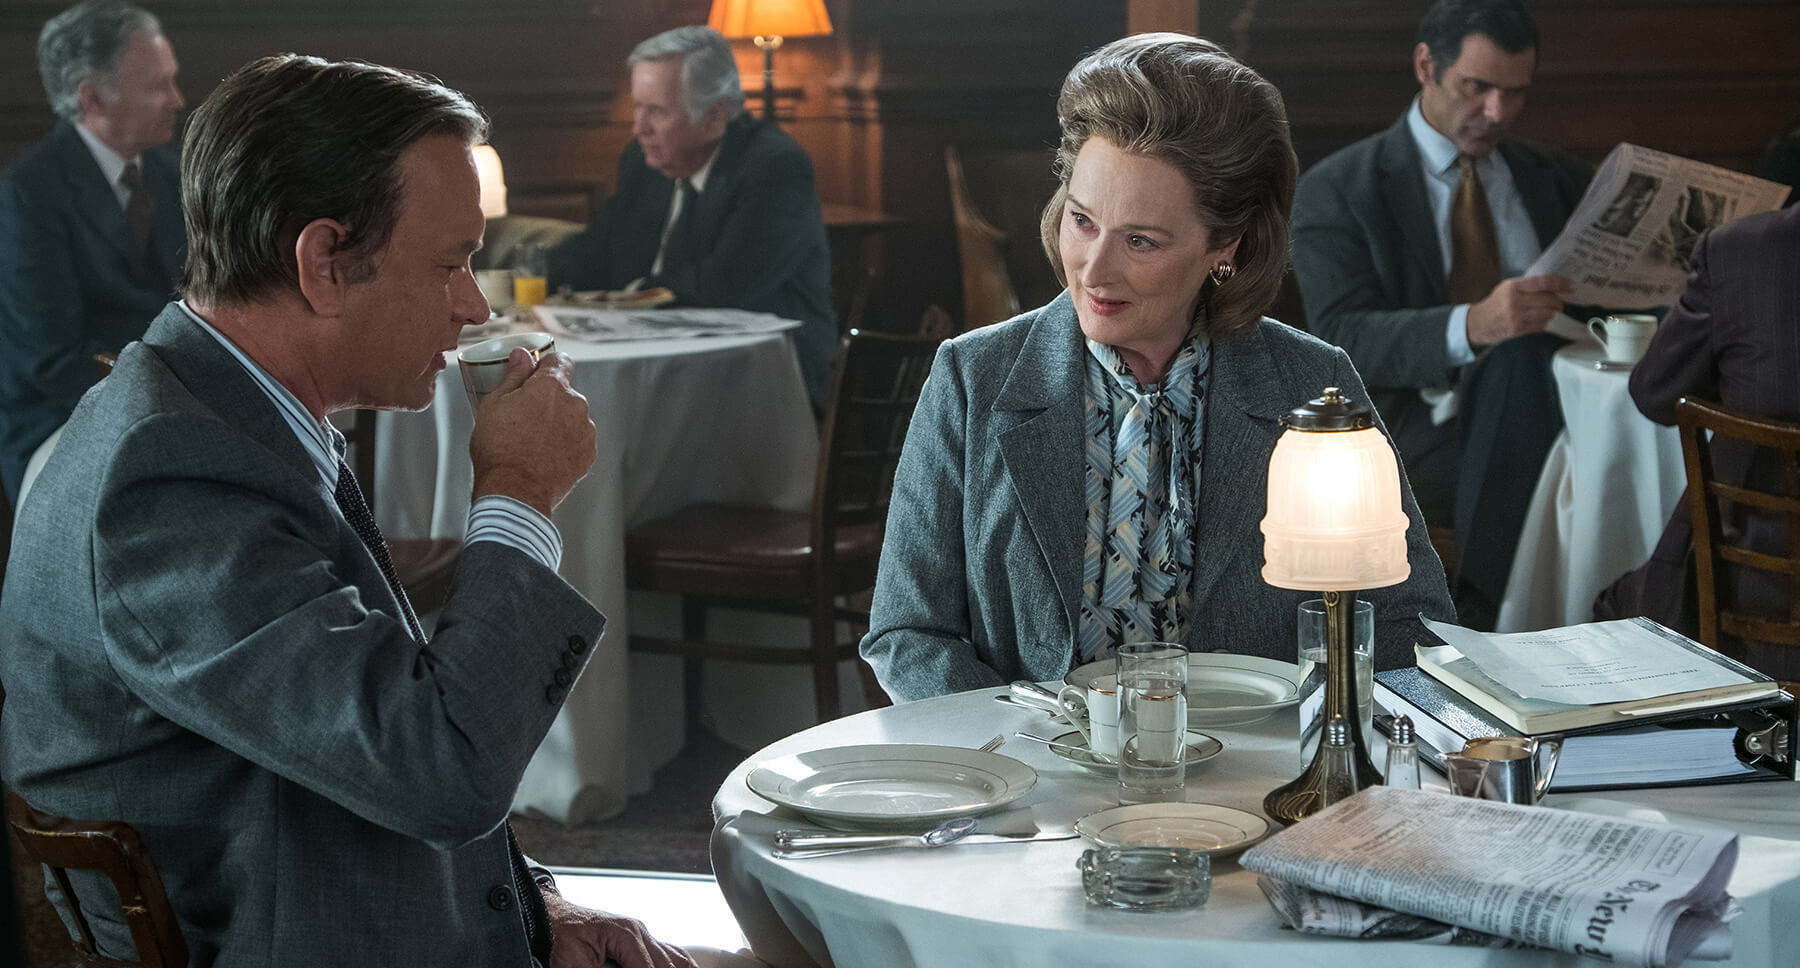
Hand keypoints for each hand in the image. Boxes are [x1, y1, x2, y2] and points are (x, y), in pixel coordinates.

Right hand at [469, 349, 596, 515]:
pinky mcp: (589, 454)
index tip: (536, 374)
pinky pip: (577, 441)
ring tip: (532, 443)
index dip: (546, 366)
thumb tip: (521, 356)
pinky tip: (544, 456)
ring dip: (558, 423)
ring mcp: (585, 430)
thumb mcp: (494, 405)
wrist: (515, 493)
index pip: (559, 361)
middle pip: (564, 393)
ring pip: (571, 418)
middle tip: (523, 419)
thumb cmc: (499, 449)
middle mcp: (575, 404)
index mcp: (551, 386)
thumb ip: (513, 376)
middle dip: (548, 400)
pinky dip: (565, 445)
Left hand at [543, 891, 697, 967]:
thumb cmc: (556, 938)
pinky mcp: (637, 939)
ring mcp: (640, 933)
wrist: (546, 917)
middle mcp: (639, 931)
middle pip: (668, 965)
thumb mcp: (577, 967)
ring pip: (675, 958)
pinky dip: (678, 965)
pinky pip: (667, 952)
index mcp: (626, 935)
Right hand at [1464, 274, 1573, 348]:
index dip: (1560, 283)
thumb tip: (1553, 286)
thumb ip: (1527, 285)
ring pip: (1548, 314)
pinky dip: (1544, 323)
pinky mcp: (1518, 331)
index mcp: (1513, 287)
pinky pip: (1541, 326)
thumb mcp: (1507, 287)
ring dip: (1552, 313)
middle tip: (1558, 301)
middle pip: (1549, 300)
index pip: (1543, 283)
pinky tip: (1538, 320)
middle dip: (1558, 301)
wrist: (1478, 323)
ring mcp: (1517, 318)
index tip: (1570, 285)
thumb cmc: (1496, 303)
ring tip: (1547, 311)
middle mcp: (1515, 302)